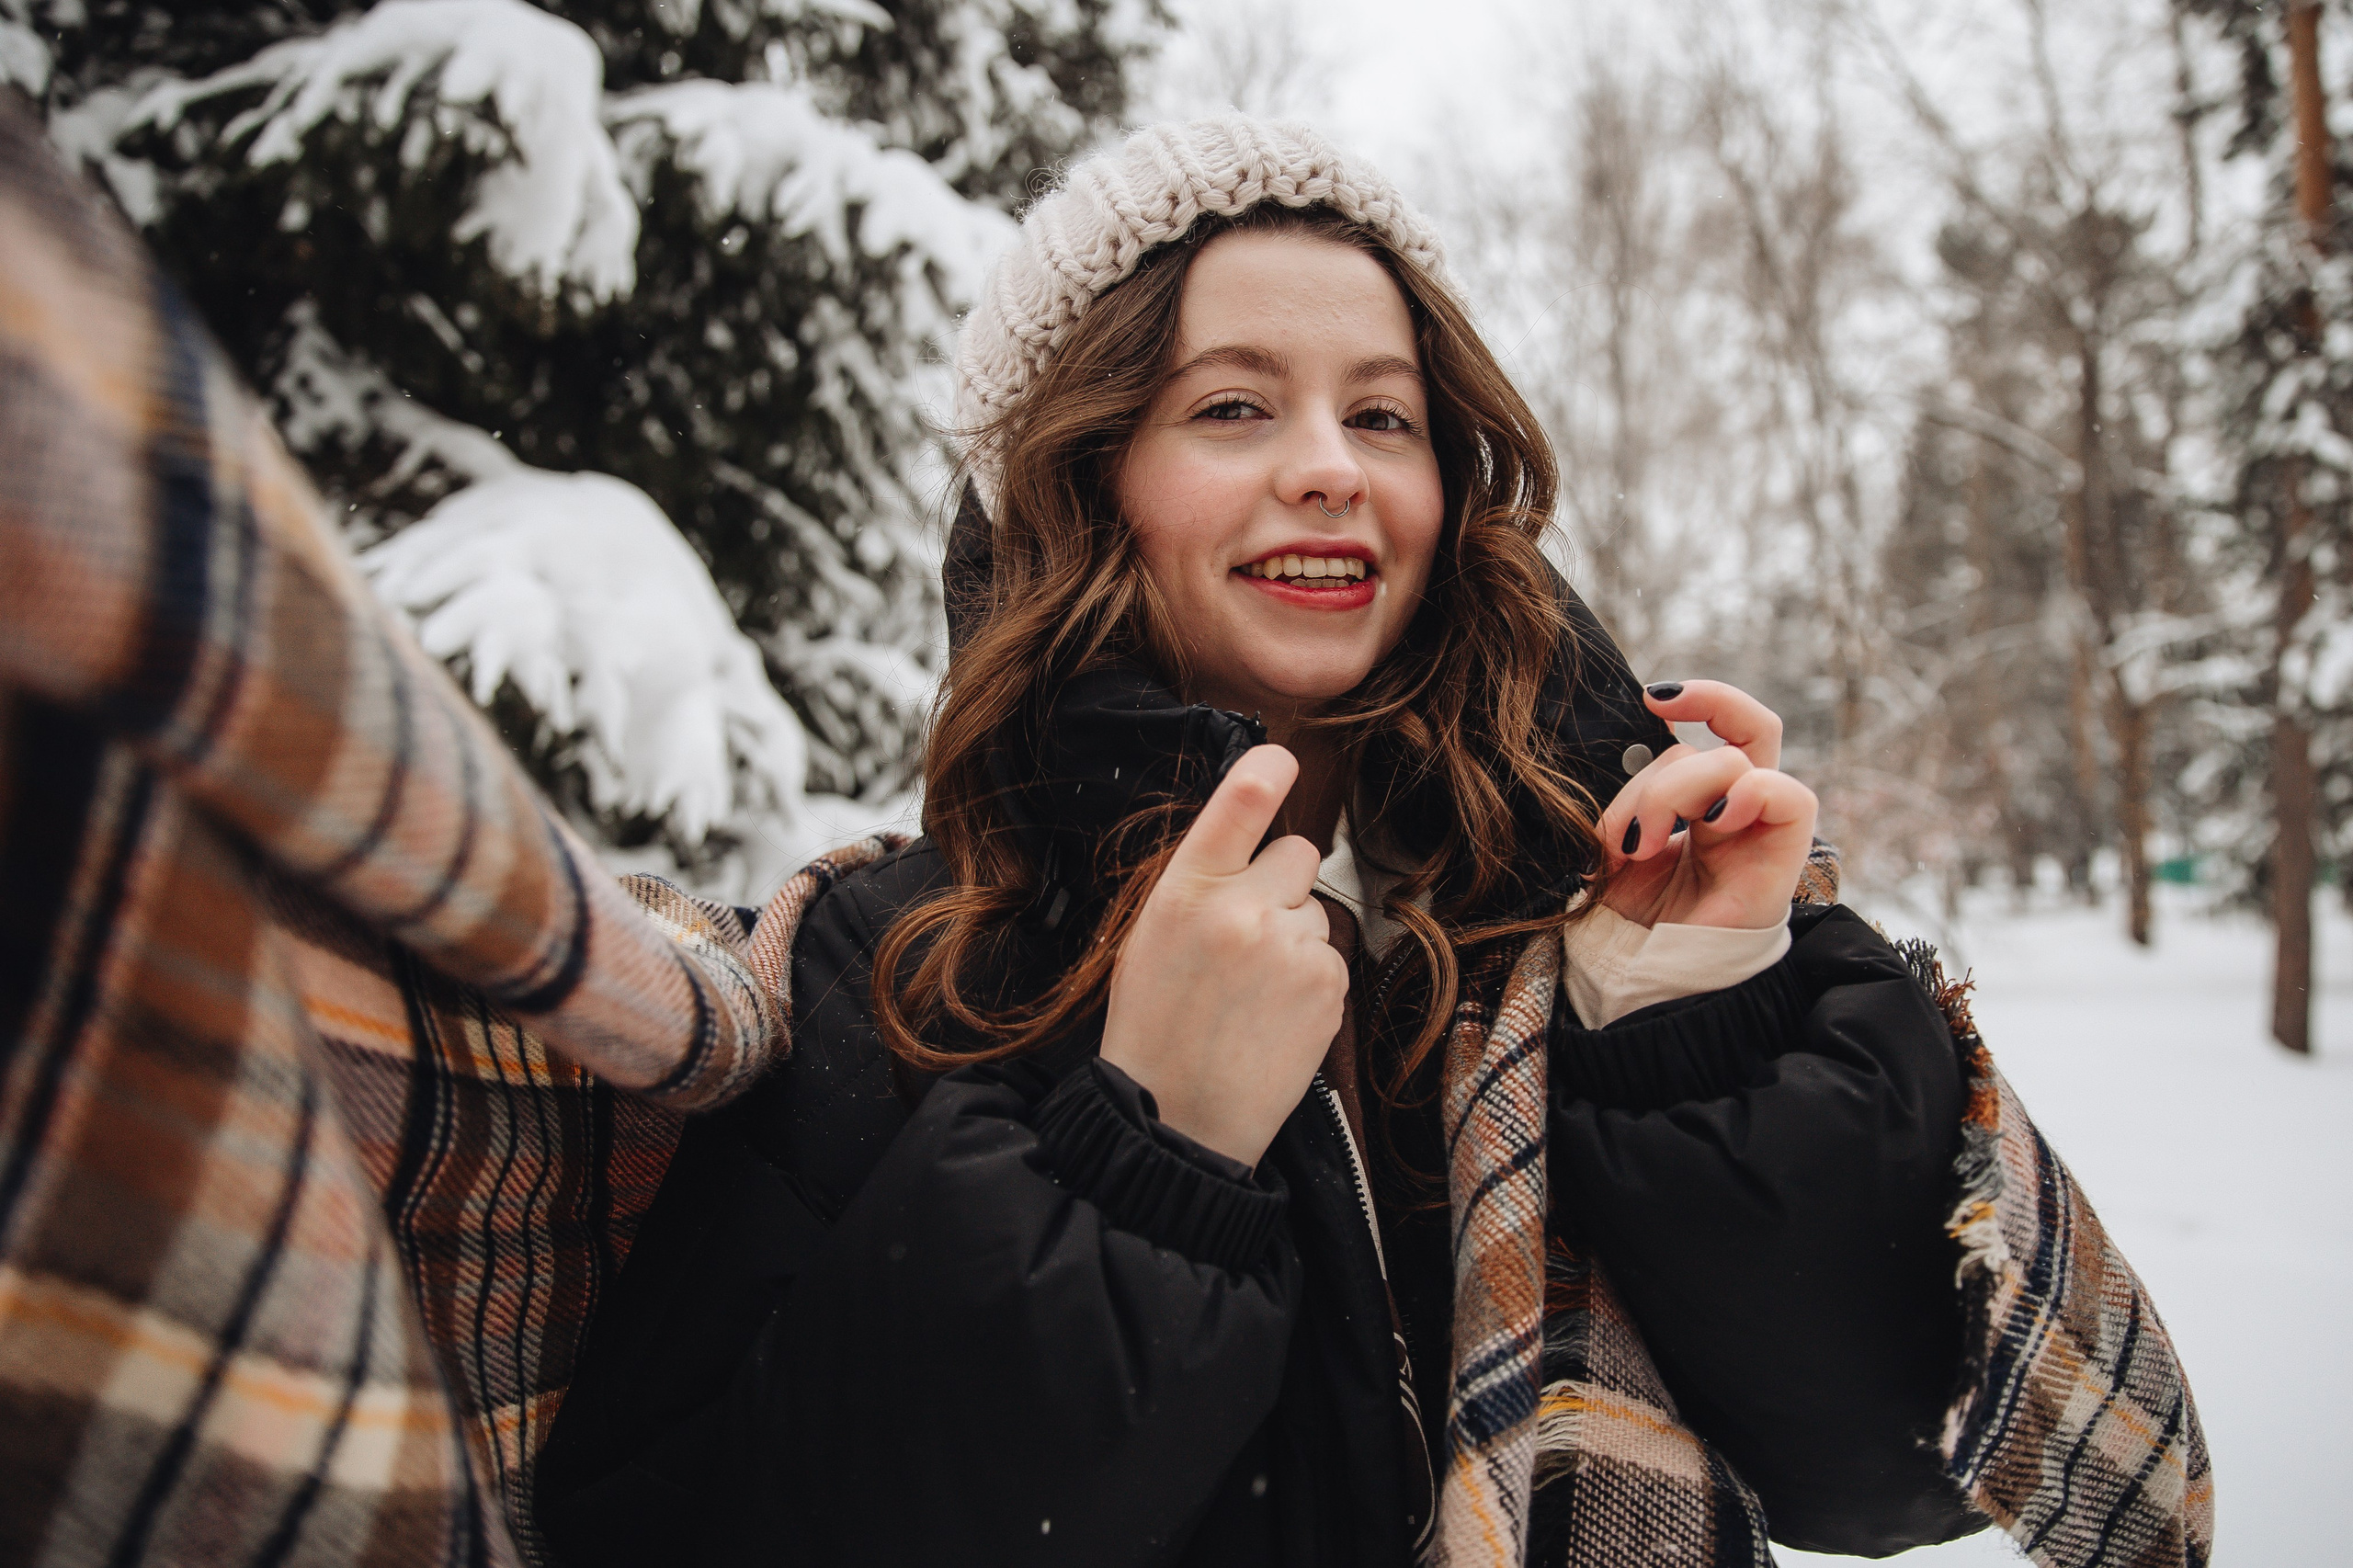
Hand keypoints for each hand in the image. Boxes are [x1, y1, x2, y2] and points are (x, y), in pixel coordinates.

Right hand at [1099, 745, 1345, 1168]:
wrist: (1175, 1120)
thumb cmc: (1154, 1027)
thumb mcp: (1151, 935)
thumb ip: (1202, 883)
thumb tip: (1253, 841)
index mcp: (1185, 890)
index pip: (1241, 800)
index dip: (1268, 770)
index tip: (1283, 759)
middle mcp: (1243, 909)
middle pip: (1298, 851)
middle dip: (1281, 883)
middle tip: (1244, 938)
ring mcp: (1291, 948)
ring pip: (1315, 909)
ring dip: (1295, 938)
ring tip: (1251, 994)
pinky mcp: (1327, 985)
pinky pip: (1330, 956)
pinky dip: (1310, 981)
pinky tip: (1272, 1017)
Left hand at [1599, 680, 1817, 930]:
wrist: (1644, 983)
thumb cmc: (1629, 920)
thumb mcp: (1611, 843)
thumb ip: (1626, 796)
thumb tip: (1624, 749)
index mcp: (1699, 804)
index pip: (1718, 731)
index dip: (1698, 699)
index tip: (1649, 697)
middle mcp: (1736, 812)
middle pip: (1747, 728)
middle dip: (1703, 709)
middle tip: (1653, 713)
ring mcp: (1759, 833)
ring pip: (1736, 762)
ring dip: (1672, 790)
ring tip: (1639, 842)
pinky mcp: (1781, 860)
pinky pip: (1790, 798)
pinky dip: (1746, 794)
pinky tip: (1708, 824)